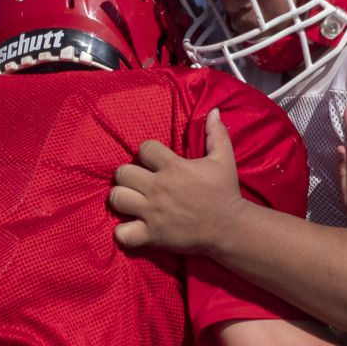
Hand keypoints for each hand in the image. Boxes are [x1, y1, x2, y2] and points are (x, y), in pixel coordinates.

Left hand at [110, 109, 244, 254]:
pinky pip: (122, 233)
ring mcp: (152, 212)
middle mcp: (159, 188)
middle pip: (122, 173)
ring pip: (116, 198)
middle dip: (128, 175)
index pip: (144, 148)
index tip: (154, 161)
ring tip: (131, 200)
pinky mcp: (151, 234)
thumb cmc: (225, 192)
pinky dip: (123, 232)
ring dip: (121, 198)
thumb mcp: (224, 158)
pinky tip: (131, 227)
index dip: (147, 152)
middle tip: (138, 182)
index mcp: (174, 167)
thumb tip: (213, 111)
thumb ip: (216, 134)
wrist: (229, 227)